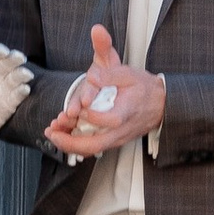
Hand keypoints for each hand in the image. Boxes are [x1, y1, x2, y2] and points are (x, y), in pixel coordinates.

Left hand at [0, 46, 30, 166]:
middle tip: (19, 58)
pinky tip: (23, 89)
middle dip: (14, 58)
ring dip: (22, 73)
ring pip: (16, 78)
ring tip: (25, 74)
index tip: (2, 52)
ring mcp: (1, 93)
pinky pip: (17, 97)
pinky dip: (23, 92)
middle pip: (7, 63)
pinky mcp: (6, 108)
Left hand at [43, 23, 164, 158]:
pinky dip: (76, 144)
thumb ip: (110, 67)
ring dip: (70, 144)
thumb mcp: (128, 72)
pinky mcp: (113, 140)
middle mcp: (120, 129)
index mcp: (126, 111)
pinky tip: (61, 135)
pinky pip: (93, 147)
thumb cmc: (144, 88)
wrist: (161, 105)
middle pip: (96, 144)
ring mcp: (116, 137)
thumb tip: (93, 65)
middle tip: (53, 132)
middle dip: (71, 142)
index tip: (82, 107)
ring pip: (92, 149)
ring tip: (52, 134)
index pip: (110, 119)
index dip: (93, 115)